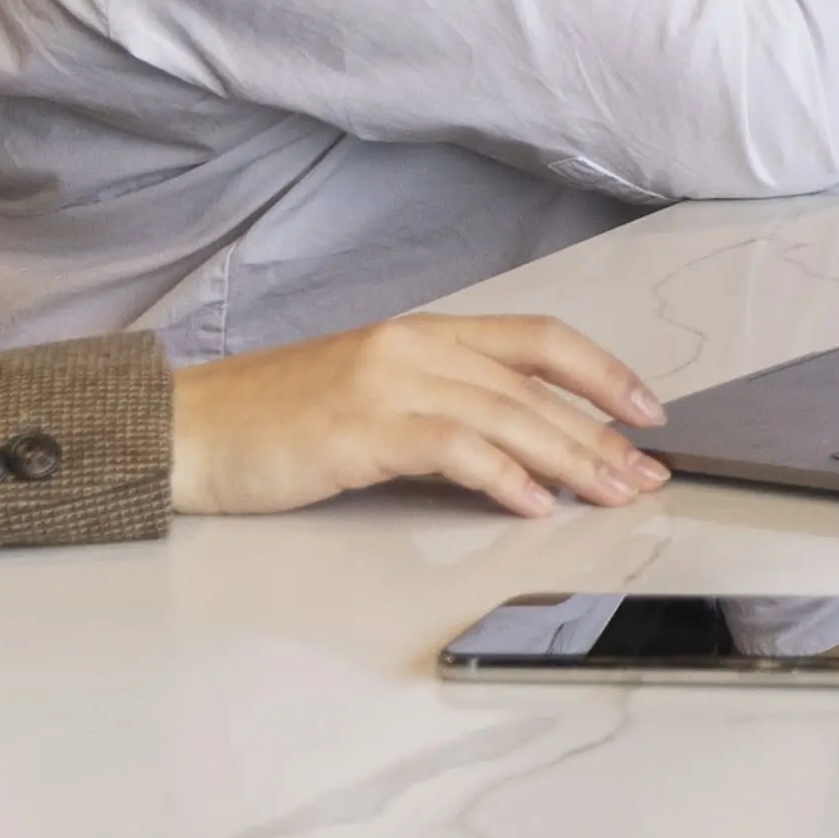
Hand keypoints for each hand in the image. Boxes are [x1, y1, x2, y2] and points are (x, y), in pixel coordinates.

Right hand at [167, 309, 667, 517]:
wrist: (189, 430)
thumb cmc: (277, 423)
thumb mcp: (376, 401)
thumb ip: (446, 413)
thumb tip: (523, 454)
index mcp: (426, 334)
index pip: (540, 340)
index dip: (603, 372)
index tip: (650, 410)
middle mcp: (416, 348)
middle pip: (535, 386)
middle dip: (602, 433)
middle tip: (647, 473)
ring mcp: (388, 384)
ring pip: (507, 415)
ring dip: (570, 459)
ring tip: (612, 493)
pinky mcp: (361, 429)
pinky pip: (451, 448)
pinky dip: (501, 475)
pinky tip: (533, 503)